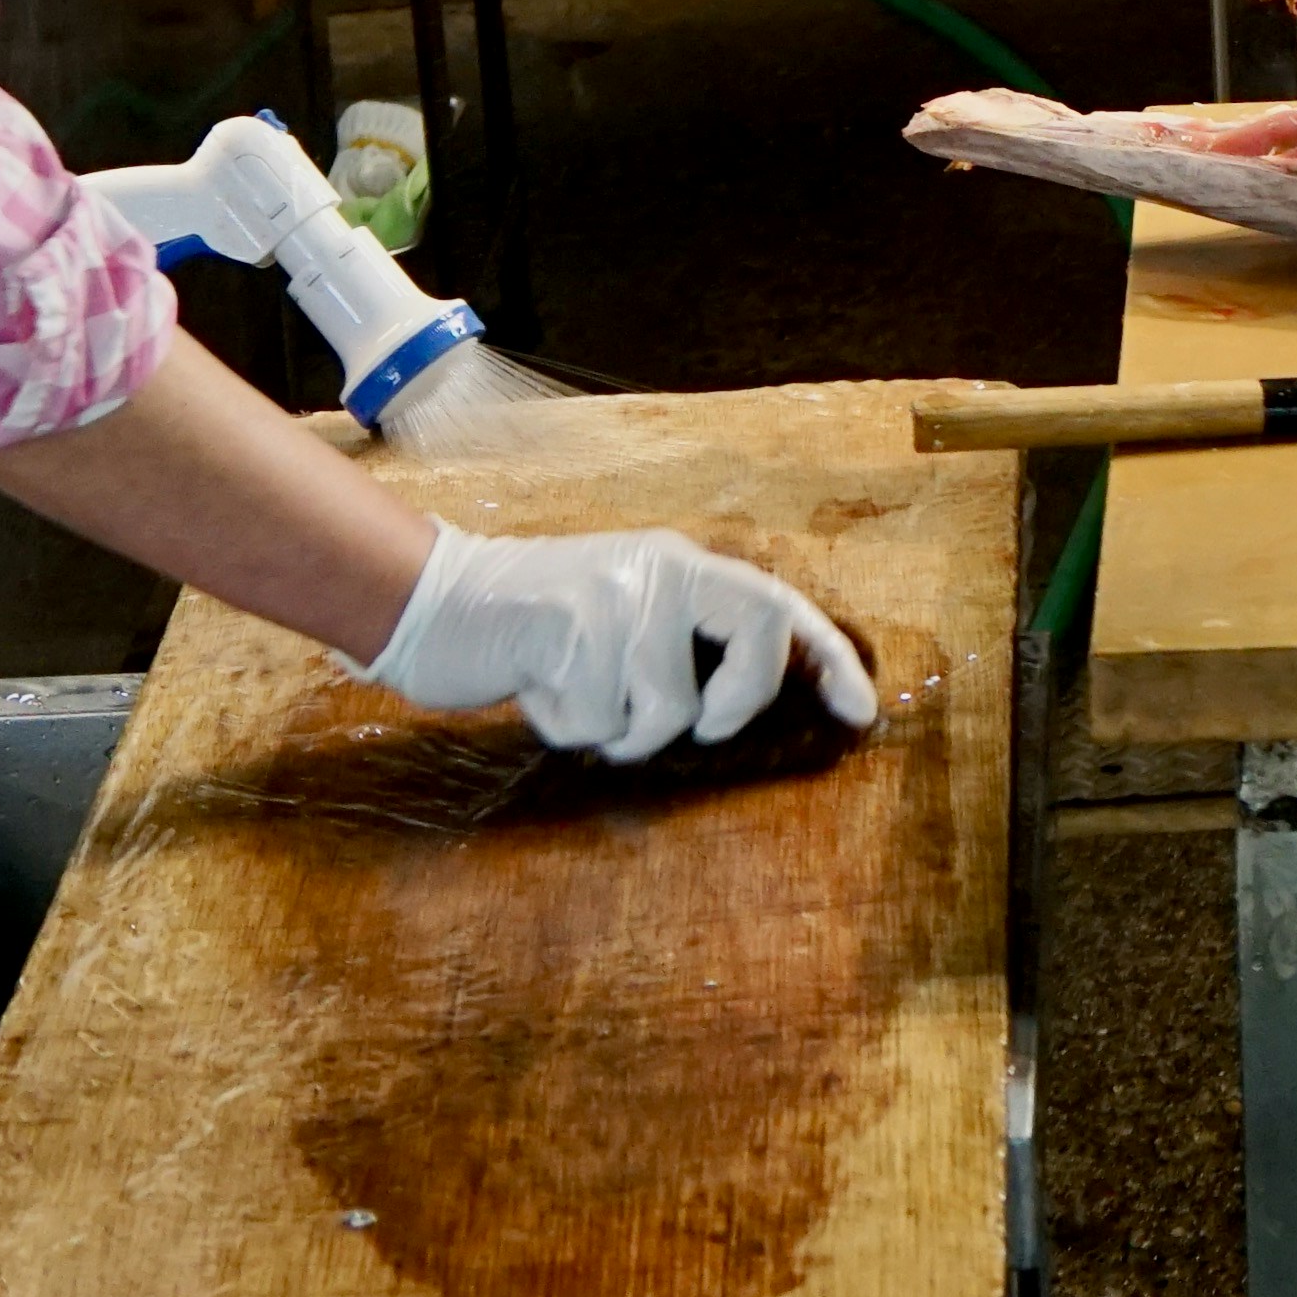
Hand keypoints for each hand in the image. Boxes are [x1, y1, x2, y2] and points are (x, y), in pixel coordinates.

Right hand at [361, 523, 877, 759]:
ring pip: (664, 710)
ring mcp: (617, 594)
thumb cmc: (537, 630)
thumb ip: (682, 647)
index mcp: (680, 566)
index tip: (861, 713)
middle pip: (757, 632)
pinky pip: (597, 721)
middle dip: (737, 699)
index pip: (777, 605)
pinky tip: (537, 686)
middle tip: (697, 725)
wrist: (435, 600)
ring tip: (572, 692)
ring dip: (617, 729)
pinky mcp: (567, 626)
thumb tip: (746, 708)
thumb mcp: (622, 619)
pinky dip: (565, 725)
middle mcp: (661, 568)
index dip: (828, 658)